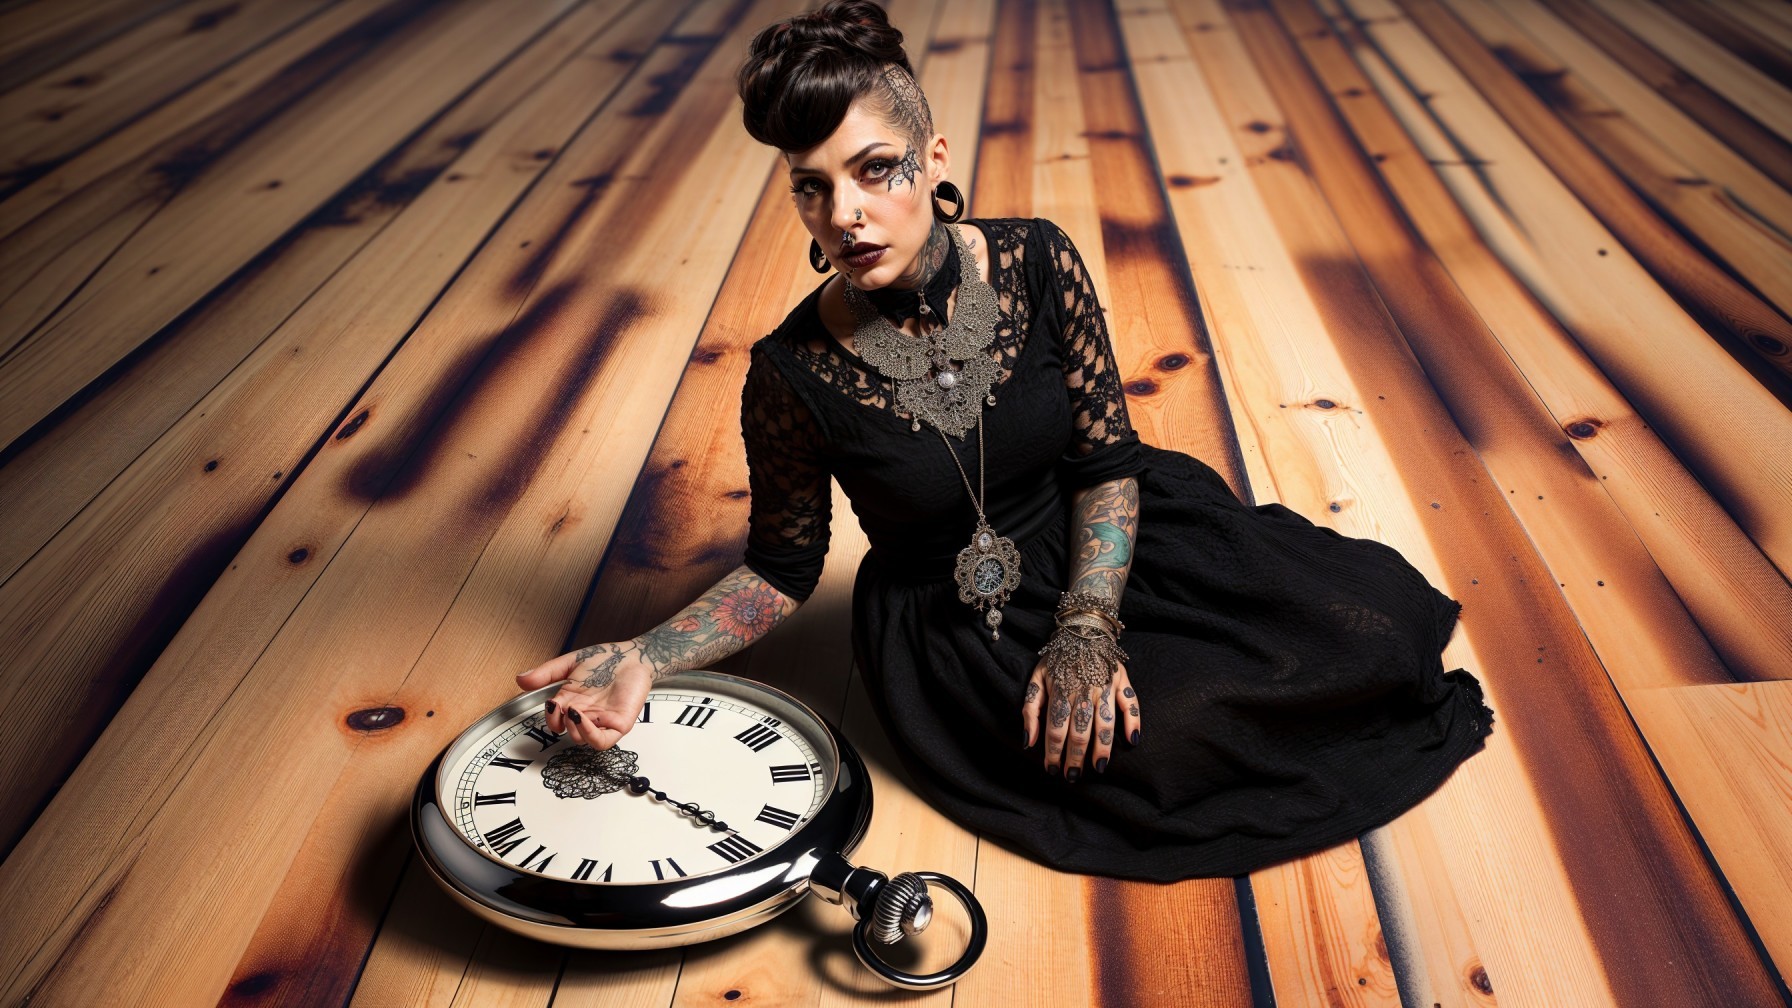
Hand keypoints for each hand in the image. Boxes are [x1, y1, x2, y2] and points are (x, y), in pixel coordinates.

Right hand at [516, 641, 652, 750]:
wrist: (634, 654)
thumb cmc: (607, 658)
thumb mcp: (570, 662)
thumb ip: (546, 672)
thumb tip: (520, 679)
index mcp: (573, 701)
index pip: (556, 720)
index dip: (550, 718)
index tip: (550, 704)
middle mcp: (586, 713)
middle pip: (568, 732)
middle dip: (561, 723)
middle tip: (563, 707)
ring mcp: (602, 720)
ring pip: (583, 740)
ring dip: (573, 730)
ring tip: (572, 711)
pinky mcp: (619, 724)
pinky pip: (602, 740)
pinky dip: (590, 735)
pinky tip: (583, 719)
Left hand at [1020, 660, 1140, 780]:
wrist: (1083, 629)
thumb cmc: (1058, 659)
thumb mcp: (1036, 678)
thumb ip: (1030, 709)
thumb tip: (1027, 742)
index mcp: (1060, 692)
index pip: (1055, 729)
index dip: (1053, 752)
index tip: (1051, 770)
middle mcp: (1084, 692)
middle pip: (1080, 732)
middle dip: (1075, 757)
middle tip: (1072, 776)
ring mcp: (1105, 687)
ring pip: (1105, 723)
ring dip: (1102, 748)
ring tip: (1098, 768)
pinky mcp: (1122, 681)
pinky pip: (1132, 704)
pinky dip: (1134, 721)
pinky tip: (1132, 740)